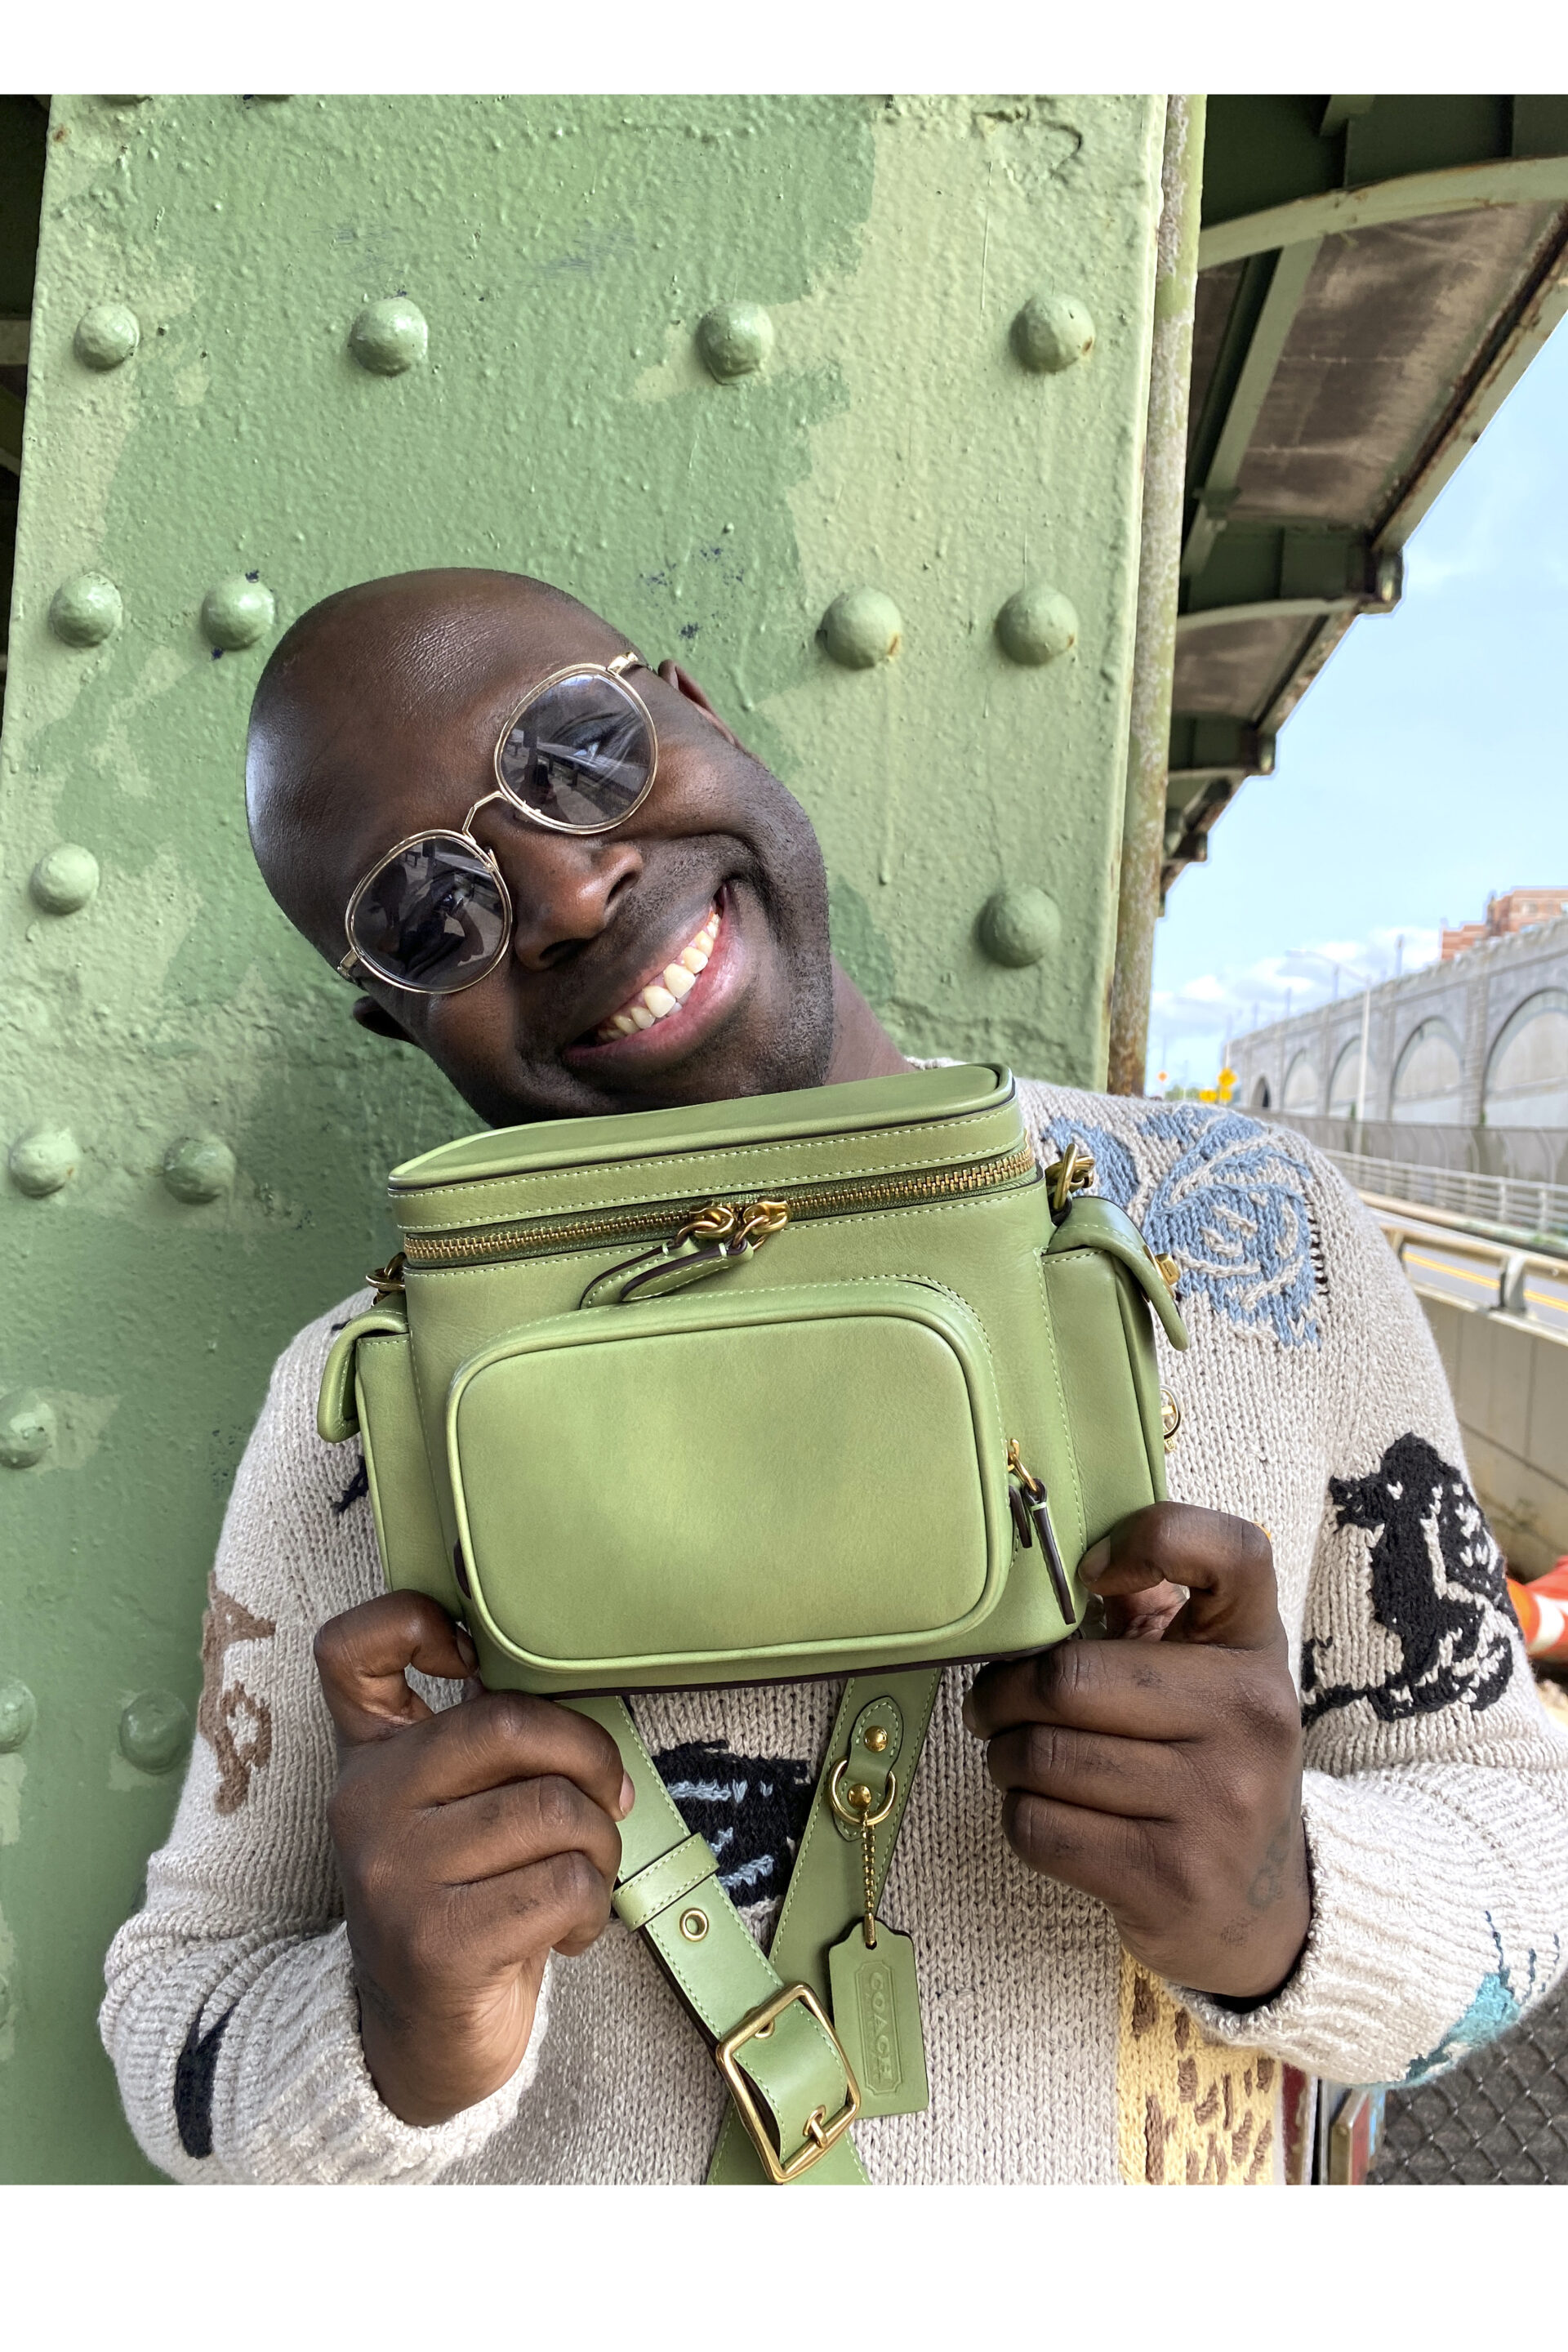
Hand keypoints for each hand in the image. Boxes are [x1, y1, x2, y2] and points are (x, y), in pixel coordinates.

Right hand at [314, 1592, 632, 2125]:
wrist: (421, 2041)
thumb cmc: (466, 1898)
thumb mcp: (453, 1809)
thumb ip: (482, 1739)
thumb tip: (584, 1680)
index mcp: (369, 1756)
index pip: (351, 1647)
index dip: (413, 1619)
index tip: (476, 1657)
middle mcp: (364, 1805)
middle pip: (507, 1722)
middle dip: (590, 1757)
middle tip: (608, 1800)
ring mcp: (393, 1875)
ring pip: (553, 1810)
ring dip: (600, 1847)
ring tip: (585, 1878)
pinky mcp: (434, 1943)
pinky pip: (564, 1884)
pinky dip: (592, 1906)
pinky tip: (570, 1930)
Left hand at [963, 1504, 1308, 2000]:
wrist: (1261, 1911)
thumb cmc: (1209, 1765)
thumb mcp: (1208, 1678)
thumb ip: (1149, 1611)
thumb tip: (1066, 1570)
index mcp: (1256, 1652)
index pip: (1232, 1553)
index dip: (1151, 1538)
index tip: (1090, 1575)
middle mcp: (1249, 1719)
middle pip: (1069, 1677)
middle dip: (1005, 1691)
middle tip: (995, 1703)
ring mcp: (1215, 1803)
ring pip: (1042, 1756)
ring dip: (1004, 1756)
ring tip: (1015, 1757)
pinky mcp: (1169, 1878)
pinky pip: (1038, 1826)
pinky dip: (1018, 1814)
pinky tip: (1041, 1810)